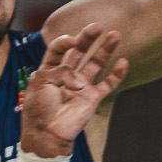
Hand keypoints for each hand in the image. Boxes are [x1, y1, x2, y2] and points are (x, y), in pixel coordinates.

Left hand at [19, 24, 126, 156]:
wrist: (47, 135)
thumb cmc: (38, 110)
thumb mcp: (41, 83)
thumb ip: (59, 71)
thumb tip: (77, 74)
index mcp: (49, 70)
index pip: (58, 50)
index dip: (64, 42)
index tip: (71, 41)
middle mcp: (66, 75)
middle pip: (79, 52)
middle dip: (87, 38)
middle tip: (97, 27)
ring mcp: (80, 86)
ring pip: (95, 64)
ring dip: (105, 50)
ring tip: (115, 35)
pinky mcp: (92, 98)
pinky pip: (107, 84)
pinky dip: (116, 75)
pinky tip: (123, 62)